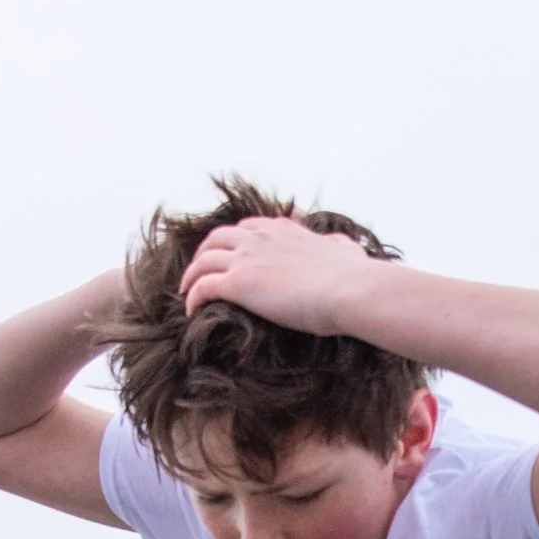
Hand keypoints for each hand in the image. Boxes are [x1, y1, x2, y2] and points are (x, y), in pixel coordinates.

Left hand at [181, 216, 380, 339]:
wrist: (347, 290)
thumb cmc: (352, 276)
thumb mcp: (346, 252)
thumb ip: (339, 246)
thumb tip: (343, 244)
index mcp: (283, 230)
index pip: (249, 227)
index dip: (235, 240)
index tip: (231, 255)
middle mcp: (260, 238)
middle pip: (218, 238)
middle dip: (205, 252)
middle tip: (199, 271)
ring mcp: (246, 258)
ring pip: (204, 259)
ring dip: (192, 274)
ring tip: (186, 292)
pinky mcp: (238, 283)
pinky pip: (202, 286)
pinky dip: (192, 296)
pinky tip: (190, 311)